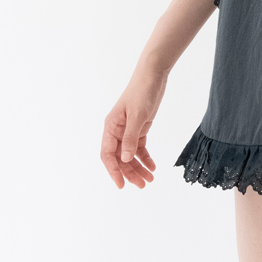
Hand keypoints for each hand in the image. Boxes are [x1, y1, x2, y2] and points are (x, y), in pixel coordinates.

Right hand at [101, 61, 166, 189]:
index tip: (121, 185)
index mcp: (110, 127)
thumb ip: (130, 138)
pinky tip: (153, 167)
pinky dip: (145, 158)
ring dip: (138, 168)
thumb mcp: (137, 116)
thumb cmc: (142, 92)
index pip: (107, 154)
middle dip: (130, 173)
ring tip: (150, 180)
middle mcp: (116, 131)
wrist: (152, 76)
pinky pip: (139, 148)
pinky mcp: (139, 128)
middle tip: (142, 185)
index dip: (113, 171)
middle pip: (119, 158)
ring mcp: (127, 130)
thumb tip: (124, 159)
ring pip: (130, 155)